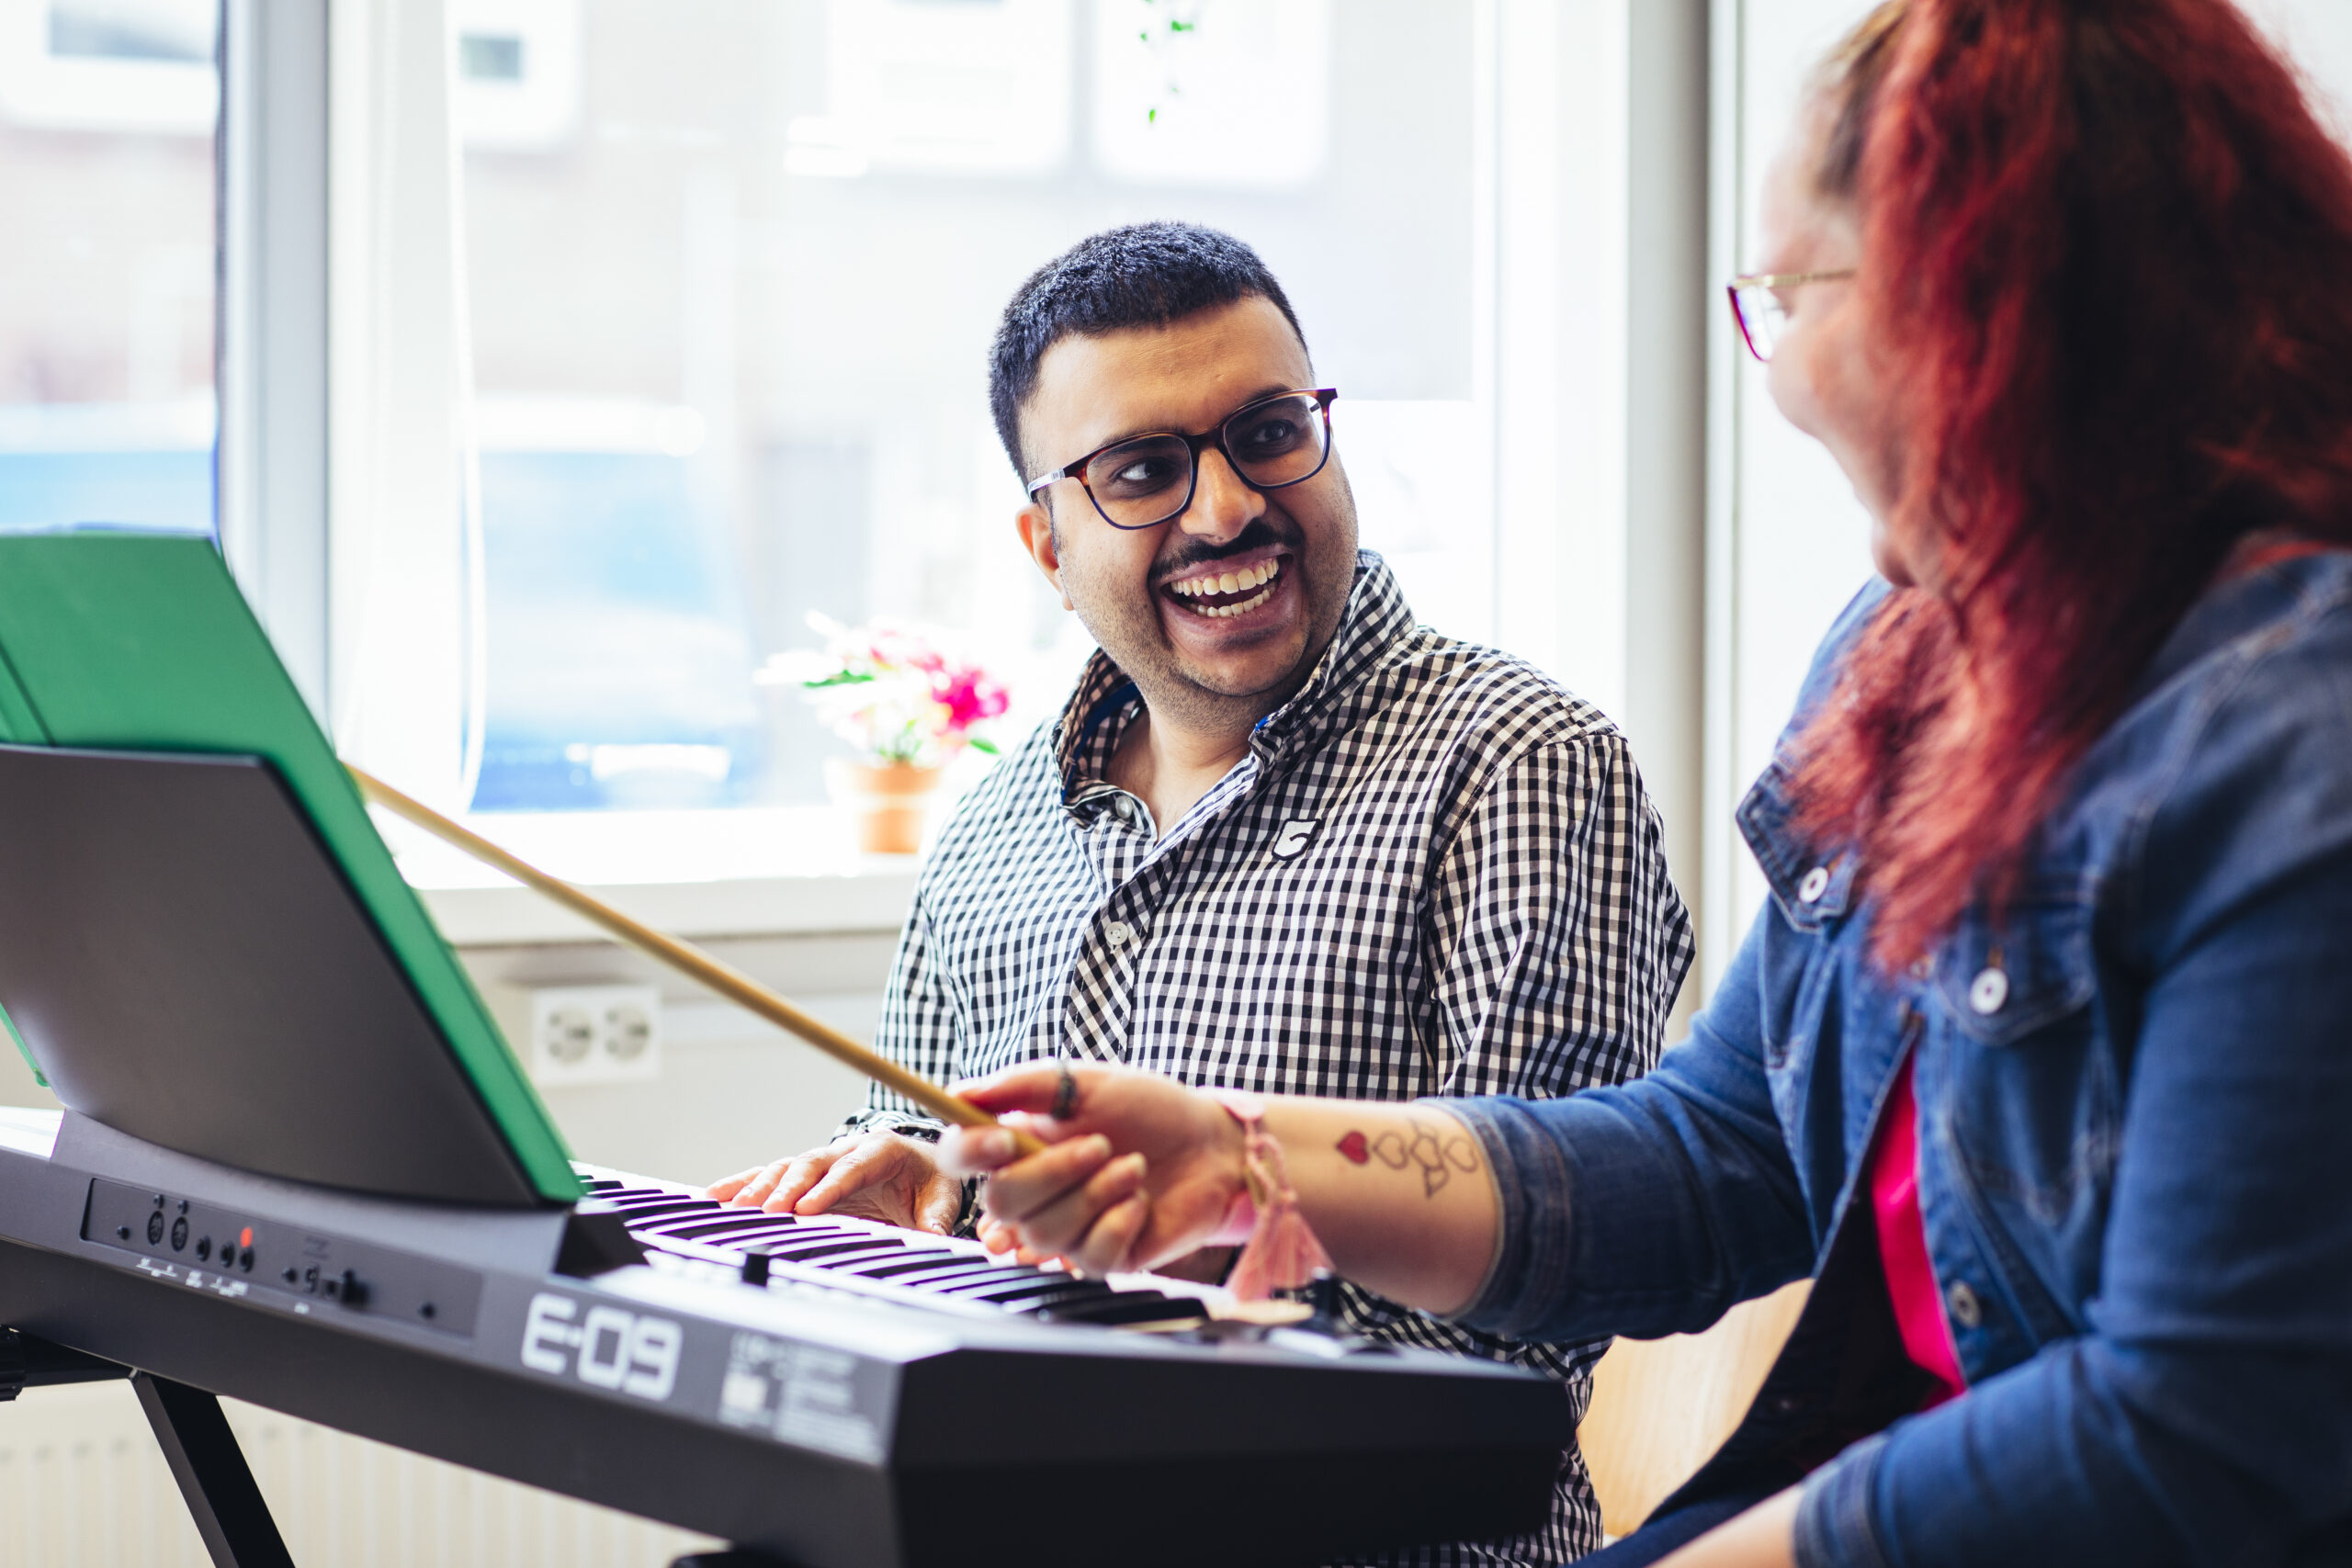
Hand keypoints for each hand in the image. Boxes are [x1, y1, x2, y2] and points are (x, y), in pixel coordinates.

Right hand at [705, 1131, 964, 1234]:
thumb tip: (934, 1241)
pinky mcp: (805, 1176)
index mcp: (881, 1150)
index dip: (829, 1187)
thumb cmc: (930, 1180)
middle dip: (788, 1188)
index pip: (852, 1168)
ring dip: (759, 1187)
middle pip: (811, 1165)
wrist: (921, 1162)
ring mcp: (821, 1162)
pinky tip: (716, 1195)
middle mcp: (845, 1150)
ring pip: (786, 1168)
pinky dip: (743, 1183)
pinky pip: (771, 1175)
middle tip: (768, 1211)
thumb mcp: (942, 1197)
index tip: (807, 1208)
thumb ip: (937, 1219)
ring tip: (733, 1207)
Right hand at [940, 1063, 1244, 1274]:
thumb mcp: (1085, 1082)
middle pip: (1000, 1201)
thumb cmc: (1147, 1108)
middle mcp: (1033, 1191)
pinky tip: (1140, 1201)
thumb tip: (959, 1093)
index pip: (959, 1158)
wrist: (1209, 1143)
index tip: (1002, 1139)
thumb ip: (1022, 1085)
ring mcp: (1065, 1228)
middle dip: (1054, 1172)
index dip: (969, 1153)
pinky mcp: (1101, 1257)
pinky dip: (1120, 1220)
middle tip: (1100, 1145)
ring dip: (1097, 1192)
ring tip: (1132, 1168)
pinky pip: (1088, 1255)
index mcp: (1018, 1145)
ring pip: (1046, 1231)